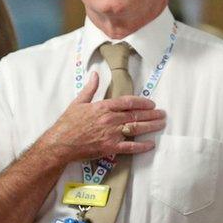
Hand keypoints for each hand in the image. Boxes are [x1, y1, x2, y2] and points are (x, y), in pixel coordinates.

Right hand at [36, 72, 165, 162]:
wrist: (60, 144)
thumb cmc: (67, 123)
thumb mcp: (78, 102)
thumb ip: (90, 88)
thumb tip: (95, 74)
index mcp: (103, 107)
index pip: (127, 102)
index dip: (141, 102)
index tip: (151, 103)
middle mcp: (110, 119)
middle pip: (135, 115)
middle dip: (151, 114)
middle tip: (162, 114)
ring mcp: (111, 134)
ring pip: (136, 129)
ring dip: (151, 126)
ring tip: (161, 124)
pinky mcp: (110, 148)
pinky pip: (129, 147)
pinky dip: (141, 146)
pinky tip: (151, 144)